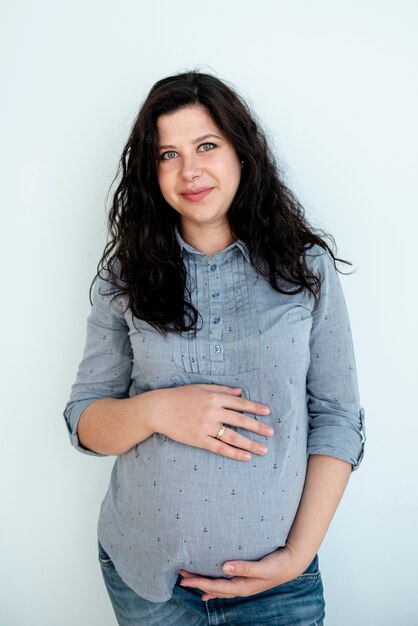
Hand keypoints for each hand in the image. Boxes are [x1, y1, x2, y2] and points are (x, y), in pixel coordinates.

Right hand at [142, 384, 272, 460]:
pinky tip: (245, 457)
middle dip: (257, 427)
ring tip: (263, 450)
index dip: (254, 408)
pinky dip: (233, 453)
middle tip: (271, 433)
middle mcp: (212, 412)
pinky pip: (219, 448)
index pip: (239, 403)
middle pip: (240, 421)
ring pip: (232, 437)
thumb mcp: (201, 387)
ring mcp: (206, 427)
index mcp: (214, 397)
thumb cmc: (180, 396)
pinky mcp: (199, 440)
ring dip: (250, 444)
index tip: (267, 412)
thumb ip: (222, 390)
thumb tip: (240, 391)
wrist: (159, 409)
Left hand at [179, 545, 305, 600]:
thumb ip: (244, 567)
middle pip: (213, 588)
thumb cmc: (278, 565)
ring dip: (203, 583)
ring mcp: (242, 585)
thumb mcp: (262, 566)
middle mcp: (240, 588)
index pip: (215, 586)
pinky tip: (207, 591)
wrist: (291, 564)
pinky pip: (225, 585)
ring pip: (218, 587)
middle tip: (181, 575)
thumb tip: (225, 567)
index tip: (184, 579)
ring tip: (189, 580)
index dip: (199, 583)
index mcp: (242, 586)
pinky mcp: (245, 579)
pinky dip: (214, 588)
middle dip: (197, 582)